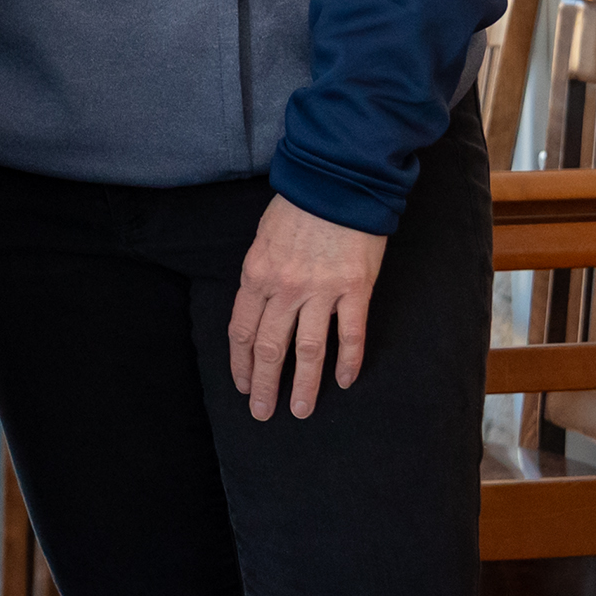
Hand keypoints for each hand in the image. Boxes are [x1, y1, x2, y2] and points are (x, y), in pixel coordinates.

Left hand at [226, 195, 387, 419]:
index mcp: (256, 274)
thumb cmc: (299, 207)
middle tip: (264, 413)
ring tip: (302, 410)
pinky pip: (350, 334)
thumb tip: (258, 308)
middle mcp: (284, 287)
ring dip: (303, 384)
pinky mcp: (355, 289)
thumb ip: (260, 275)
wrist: (338, 181)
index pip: (241, 330)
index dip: (240, 363)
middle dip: (264, 385)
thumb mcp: (263, 238)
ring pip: (308, 349)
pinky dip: (348, 361)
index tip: (242, 386)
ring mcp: (321, 290)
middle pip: (270, 347)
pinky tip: (344, 381)